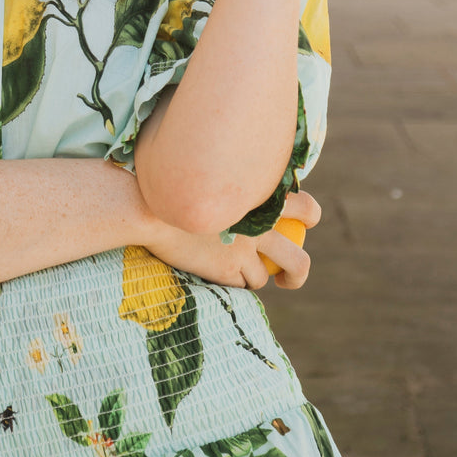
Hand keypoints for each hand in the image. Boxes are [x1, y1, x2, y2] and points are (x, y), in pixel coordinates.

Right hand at [143, 190, 321, 291]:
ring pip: (267, 278)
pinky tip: (220, 273)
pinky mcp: (227, 269)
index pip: (305, 206)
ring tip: (248, 278)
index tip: (299, 223)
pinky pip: (241, 284)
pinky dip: (235, 281)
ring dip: (260, 279)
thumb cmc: (177, 179)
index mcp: (264, 197)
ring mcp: (245, 252)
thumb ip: (237, 179)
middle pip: (299, 260)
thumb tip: (241, 174)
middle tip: (288, 272)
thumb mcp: (217, 172)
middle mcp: (262, 228)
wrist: (150, 203)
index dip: (307, 217)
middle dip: (298, 271)